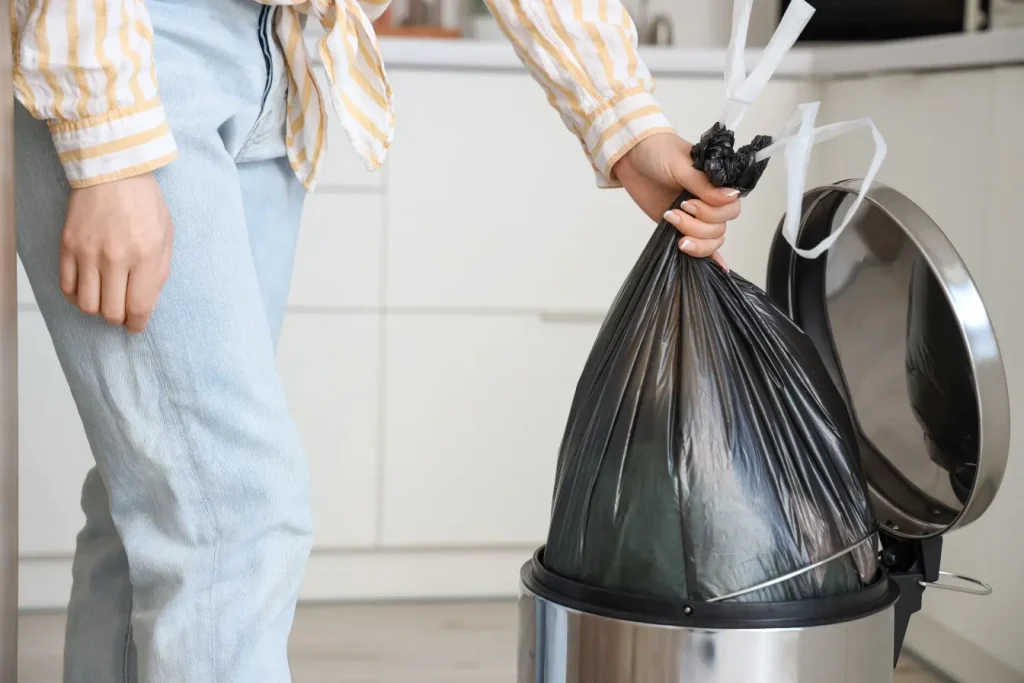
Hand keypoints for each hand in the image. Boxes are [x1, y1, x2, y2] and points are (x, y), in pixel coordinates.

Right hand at [60, 173, 172, 332]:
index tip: (136, 325)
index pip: (138, 307)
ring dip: (97, 309)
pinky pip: (67, 286)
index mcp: (145, 256)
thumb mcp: (166, 237)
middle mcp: (115, 258)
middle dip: (119, 318)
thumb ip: (159, 273)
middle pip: (111, 311)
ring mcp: (88, 252)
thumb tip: (146, 305)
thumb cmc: (145, 203)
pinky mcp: (67, 246)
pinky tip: (88, 289)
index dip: (137, 324)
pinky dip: (77, 296)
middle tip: (123, 311)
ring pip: (86, 304)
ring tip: (106, 299)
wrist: (113, 172)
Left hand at [613, 132, 740, 270]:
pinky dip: (710, 256)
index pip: (731, 207)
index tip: (689, 203)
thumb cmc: (657, 152)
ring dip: (693, 237)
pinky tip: (718, 268)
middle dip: (697, 224)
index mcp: (716, 182)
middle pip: (720, 227)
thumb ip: (703, 184)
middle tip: (676, 211)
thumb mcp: (680, 164)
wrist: (631, 156)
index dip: (712, 211)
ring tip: (672, 221)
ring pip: (711, 239)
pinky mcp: (682, 226)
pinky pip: (703, 245)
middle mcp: (710, 200)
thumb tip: (731, 196)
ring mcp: (697, 215)